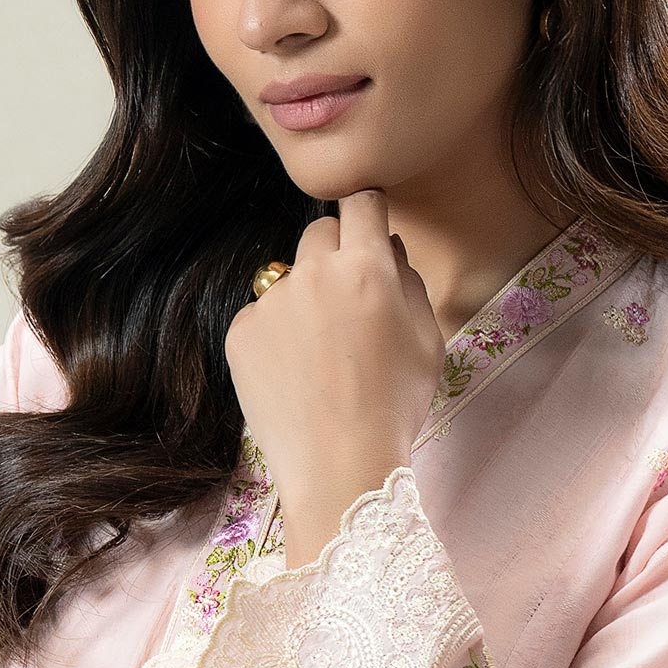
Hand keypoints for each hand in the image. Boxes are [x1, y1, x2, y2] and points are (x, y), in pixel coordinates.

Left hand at [223, 189, 443, 565]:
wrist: (339, 466)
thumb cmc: (395, 406)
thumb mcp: (428, 340)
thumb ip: (409, 282)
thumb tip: (388, 247)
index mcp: (366, 267)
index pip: (361, 201)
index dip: (366, 211)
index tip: (367, 227)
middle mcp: (313, 272)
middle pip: (320, 231)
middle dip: (335, 253)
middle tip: (348, 302)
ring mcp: (271, 302)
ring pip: (288, 278)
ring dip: (304, 298)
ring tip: (319, 355)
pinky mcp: (240, 333)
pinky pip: (261, 317)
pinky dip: (275, 336)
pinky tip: (294, 376)